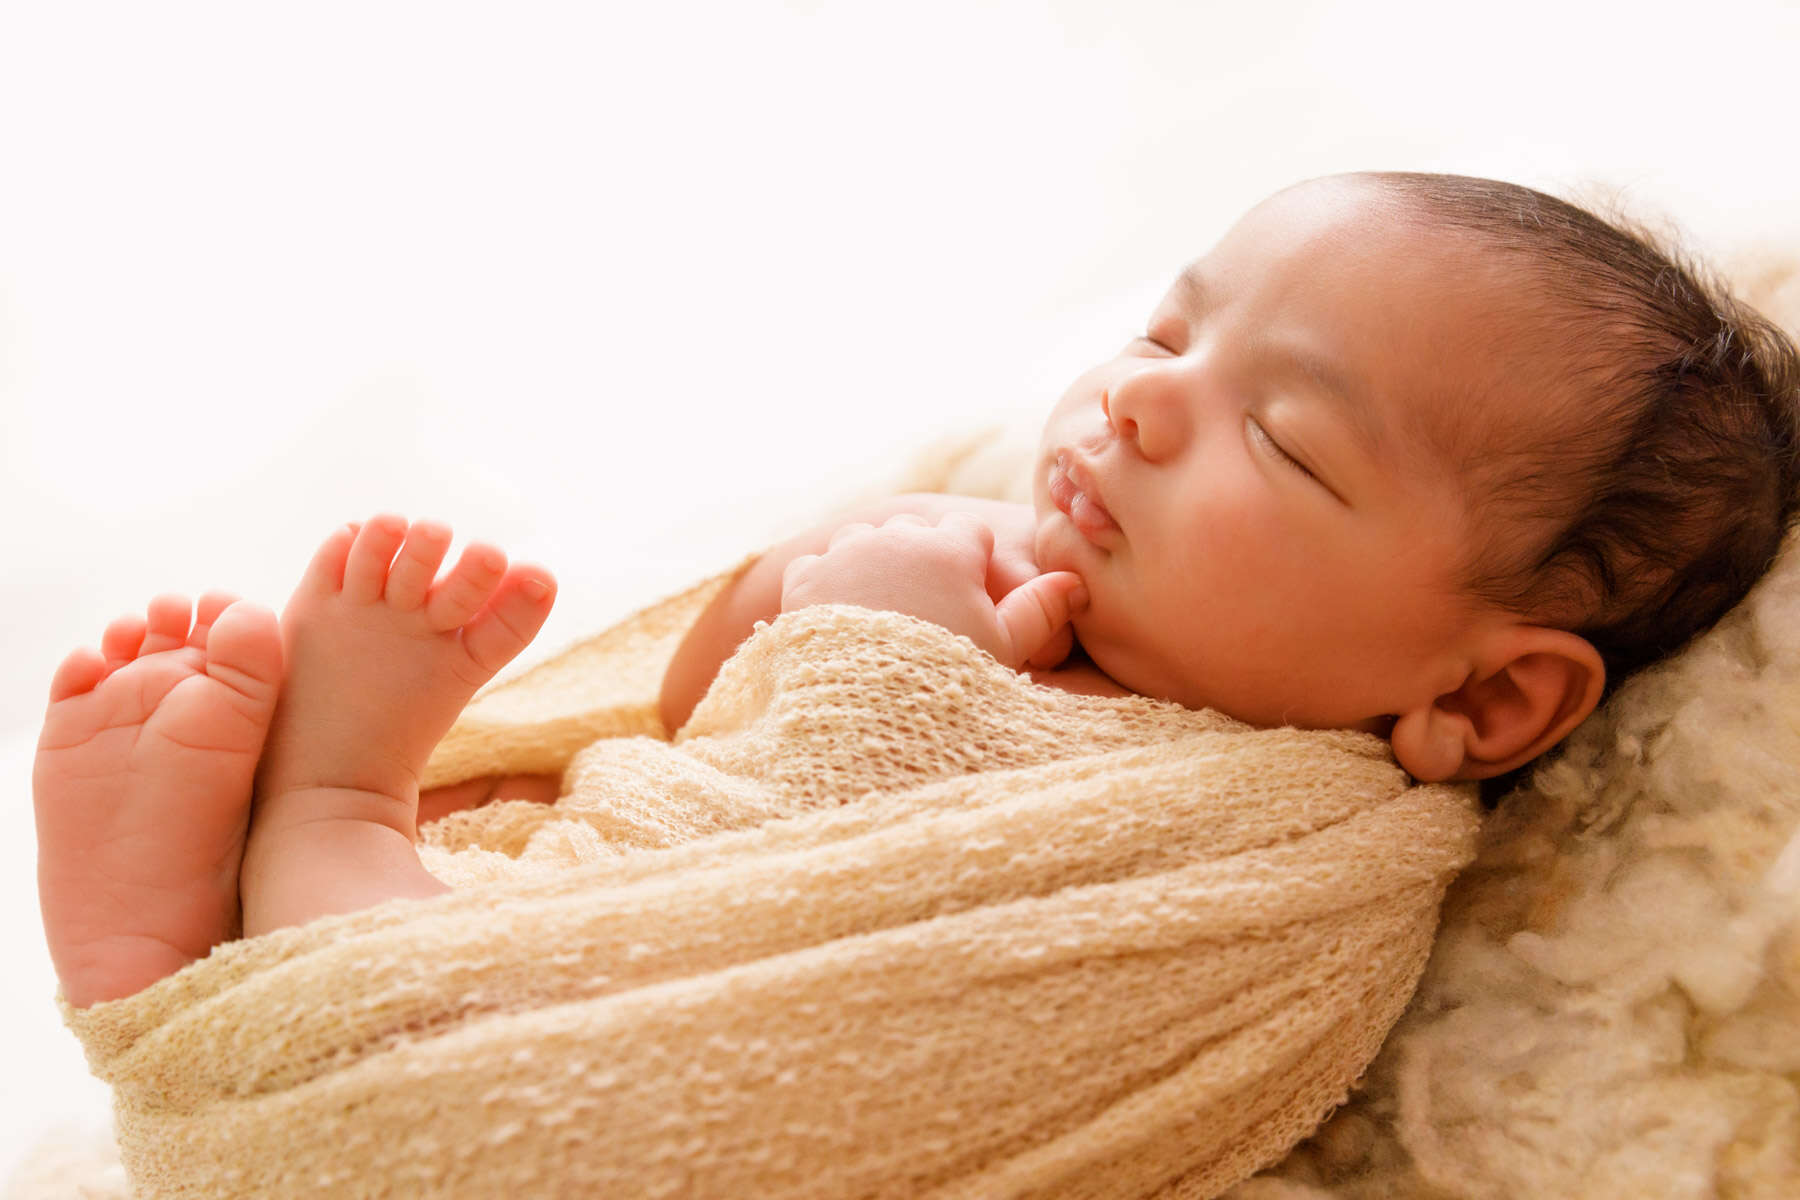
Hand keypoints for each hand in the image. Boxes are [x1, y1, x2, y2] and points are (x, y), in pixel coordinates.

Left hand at [780, 513, 1087, 669]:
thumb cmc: (942, 678)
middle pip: (915, 533)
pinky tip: (839, 619)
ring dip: (872, 565)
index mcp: (950, 549)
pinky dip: (826, 585)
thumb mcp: (1003, 649)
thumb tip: (1075, 582)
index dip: (973, 566)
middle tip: (927, 615)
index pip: (969, 534)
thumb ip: (1040, 610)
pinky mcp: (804, 578)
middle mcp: (895, 538)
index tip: (970, 600)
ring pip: (864, 542)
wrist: (863, 707)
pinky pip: (817, 566)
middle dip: (922, 561)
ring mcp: (845, 553)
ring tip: (883, 616)